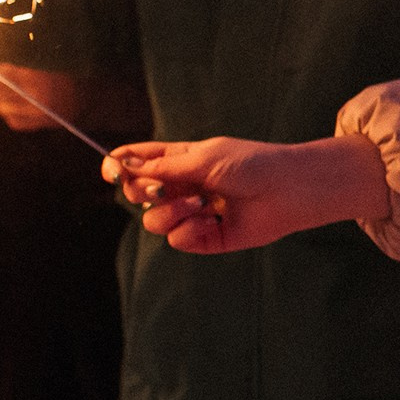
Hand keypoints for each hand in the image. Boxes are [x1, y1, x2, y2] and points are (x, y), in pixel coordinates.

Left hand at [0, 62, 81, 133]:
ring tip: (14, 95)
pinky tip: (21, 108)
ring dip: (2, 101)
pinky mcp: (36, 126)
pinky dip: (12, 114)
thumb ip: (18, 72)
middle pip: (1, 94)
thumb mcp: (44, 70)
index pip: (6, 78)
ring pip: (3, 109)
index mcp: (39, 80)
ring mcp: (36, 115)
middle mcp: (37, 99)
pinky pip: (12, 121)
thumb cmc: (63, 81)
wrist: (87, 102)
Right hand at [106, 134, 390, 254]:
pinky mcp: (205, 238)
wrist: (288, 190)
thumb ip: (163, 167)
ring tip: (201, 205)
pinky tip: (213, 220)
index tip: (111, 171)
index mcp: (179, 160)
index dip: (118, 167)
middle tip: (162, 188)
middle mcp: (181, 187)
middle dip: (143, 192)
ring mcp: (191, 213)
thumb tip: (124, 166)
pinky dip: (190, 231)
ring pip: (153, 221)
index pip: (137, 162)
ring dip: (171, 213)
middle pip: (137, 193)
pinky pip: (177, 241)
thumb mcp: (203, 158)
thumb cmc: (251, 164)